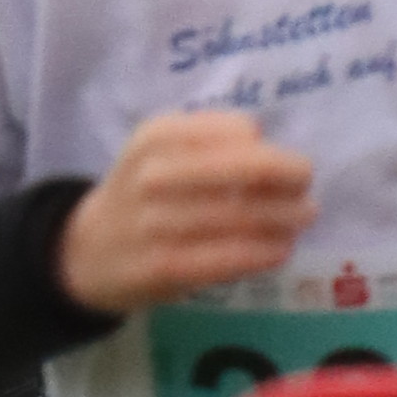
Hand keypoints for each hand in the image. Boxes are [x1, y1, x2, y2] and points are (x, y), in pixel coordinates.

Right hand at [57, 105, 319, 313]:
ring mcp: (156, 222)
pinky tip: (279, 250)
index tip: (288, 168)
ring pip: (243, 215)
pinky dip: (262, 253)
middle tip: (307, 193)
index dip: (273, 150)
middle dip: (289, 179)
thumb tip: (273, 150)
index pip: (238, 131)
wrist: (88, 251)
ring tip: (301, 221)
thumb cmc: (142, 196)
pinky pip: (227, 257)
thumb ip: (212, 142)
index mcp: (158, 135)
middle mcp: (154, 173)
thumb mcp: (162, 151)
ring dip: (284, 219)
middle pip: (247, 169)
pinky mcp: (162, 266)